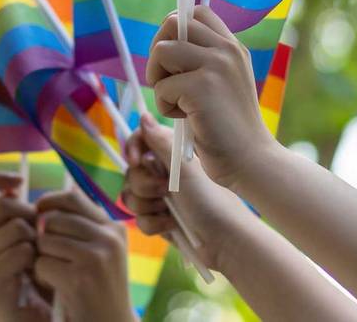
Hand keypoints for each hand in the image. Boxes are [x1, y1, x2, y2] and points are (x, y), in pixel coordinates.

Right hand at [0, 174, 49, 321]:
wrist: (32, 321)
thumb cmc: (34, 281)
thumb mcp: (25, 242)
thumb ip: (16, 217)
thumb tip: (14, 184)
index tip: (21, 180)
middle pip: (2, 204)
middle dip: (29, 214)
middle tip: (39, 235)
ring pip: (15, 227)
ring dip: (35, 240)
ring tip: (37, 259)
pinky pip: (21, 251)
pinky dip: (35, 259)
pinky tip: (35, 274)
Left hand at [33, 189, 135, 321]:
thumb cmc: (99, 289)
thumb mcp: (100, 252)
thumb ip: (80, 226)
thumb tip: (43, 202)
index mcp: (114, 229)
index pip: (71, 197)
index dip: (48, 203)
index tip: (38, 217)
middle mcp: (109, 238)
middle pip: (53, 220)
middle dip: (43, 237)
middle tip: (49, 257)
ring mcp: (96, 257)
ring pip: (44, 241)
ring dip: (41, 259)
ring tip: (56, 275)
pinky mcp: (80, 278)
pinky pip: (41, 264)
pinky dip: (41, 277)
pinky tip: (56, 288)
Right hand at [123, 119, 260, 272]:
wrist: (225, 240)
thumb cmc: (210, 200)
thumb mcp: (184, 168)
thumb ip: (160, 142)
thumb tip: (143, 116)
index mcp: (172, 154)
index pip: (140, 141)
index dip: (133, 149)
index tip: (136, 161)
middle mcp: (165, 173)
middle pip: (131, 171)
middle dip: (144, 185)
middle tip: (166, 191)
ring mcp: (161, 197)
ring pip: (131, 196)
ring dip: (148, 205)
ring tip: (170, 211)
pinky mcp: (159, 220)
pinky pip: (139, 218)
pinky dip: (154, 224)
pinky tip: (172, 225)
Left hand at [146, 5, 276, 187]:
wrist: (251, 161)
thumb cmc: (227, 128)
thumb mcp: (219, 84)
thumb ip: (201, 61)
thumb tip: (163, 42)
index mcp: (232, 47)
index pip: (196, 12)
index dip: (174, 30)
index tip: (172, 59)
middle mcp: (227, 50)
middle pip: (172, 23)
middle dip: (158, 52)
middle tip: (166, 80)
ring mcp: (217, 65)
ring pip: (161, 50)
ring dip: (158, 79)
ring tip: (176, 101)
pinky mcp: (202, 86)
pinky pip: (161, 86)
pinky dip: (164, 106)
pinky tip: (186, 119)